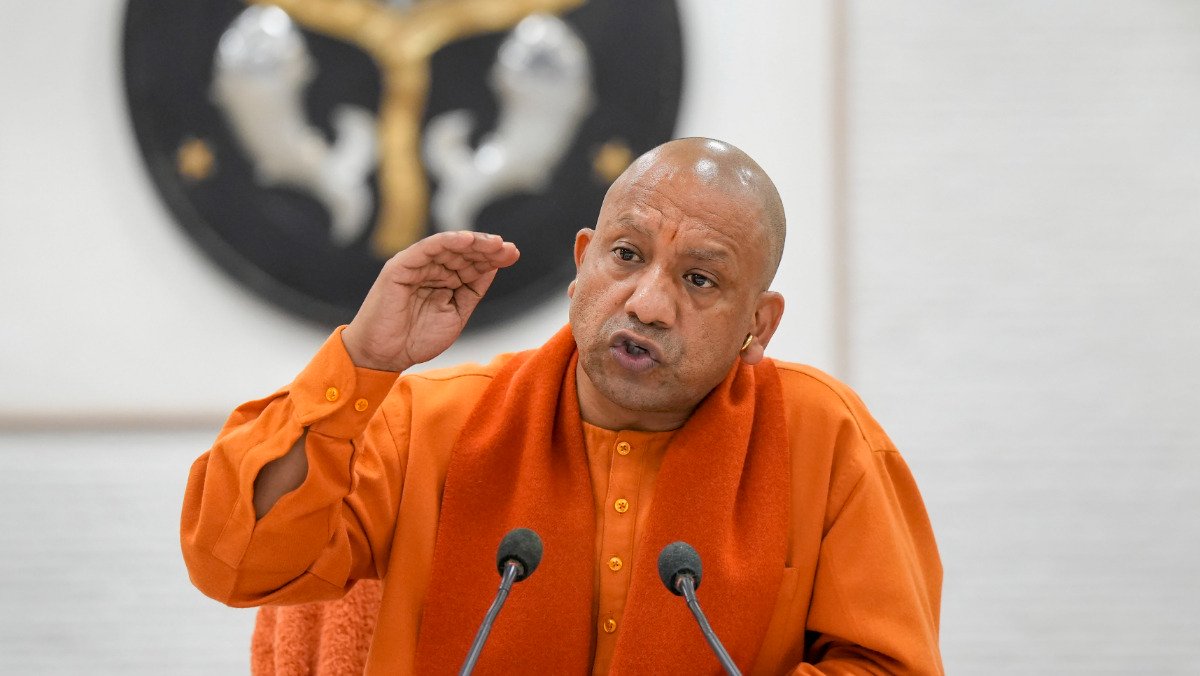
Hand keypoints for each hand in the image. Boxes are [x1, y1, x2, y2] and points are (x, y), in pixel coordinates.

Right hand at [341, 231, 519, 370]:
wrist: (383, 356)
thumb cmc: (415, 339)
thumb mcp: (455, 313)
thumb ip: (472, 291)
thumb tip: (493, 267)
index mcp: (443, 280)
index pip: (471, 263)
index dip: (492, 258)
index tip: (513, 255)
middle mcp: (430, 269)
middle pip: (463, 252)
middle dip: (487, 249)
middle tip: (508, 248)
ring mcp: (415, 266)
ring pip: (447, 247)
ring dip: (472, 243)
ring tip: (494, 243)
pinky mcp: (400, 267)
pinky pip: (425, 249)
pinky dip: (446, 241)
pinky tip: (467, 240)